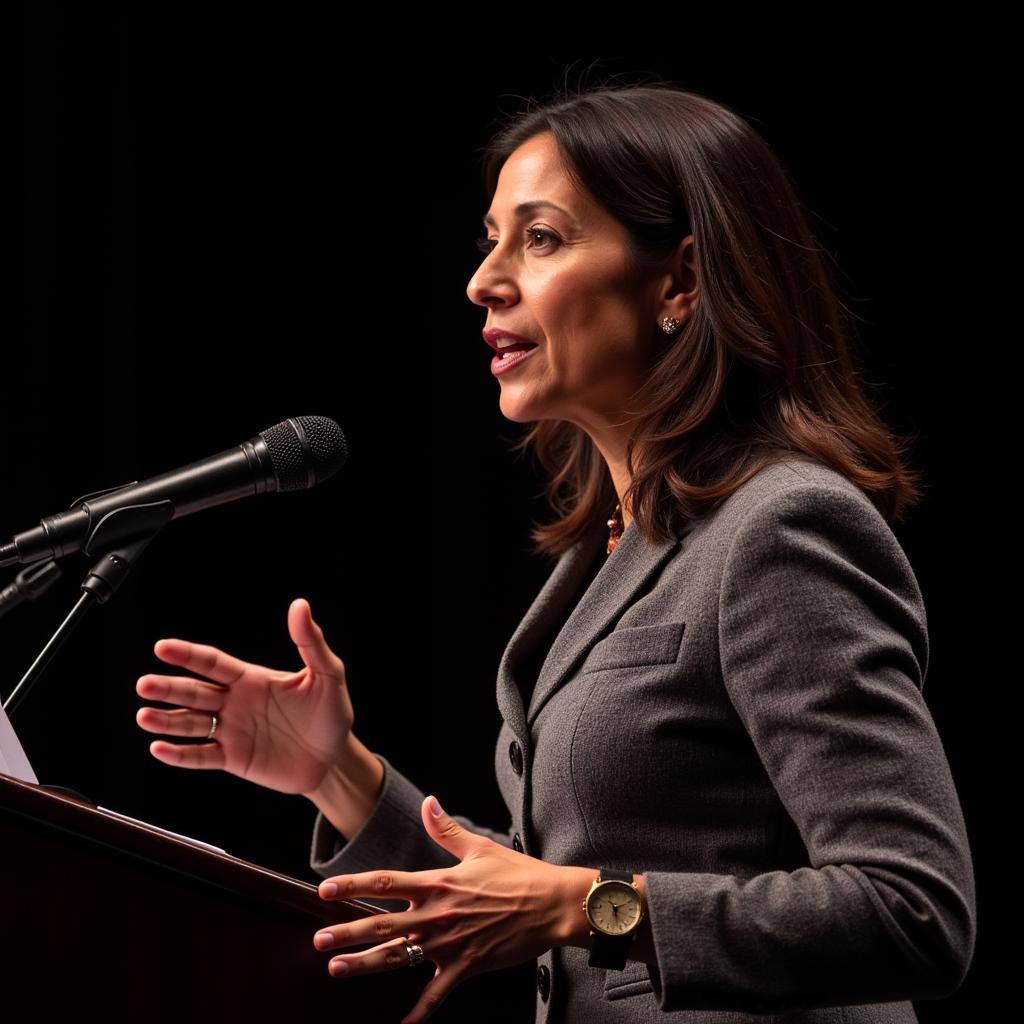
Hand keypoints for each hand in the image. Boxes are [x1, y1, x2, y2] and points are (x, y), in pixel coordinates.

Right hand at [135, 598, 353, 795]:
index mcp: (252, 679)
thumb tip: (300, 605)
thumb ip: (310, 641)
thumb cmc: (332, 713)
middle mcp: (235, 702)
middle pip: (195, 692)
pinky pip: (201, 755)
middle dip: (169, 688)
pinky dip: (180, 754)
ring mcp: (232, 731)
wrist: (335, 757)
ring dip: (166, 720)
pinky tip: (160, 749)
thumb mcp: (327, 674)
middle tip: (145, 684)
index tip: (162, 647)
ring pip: (191, 724)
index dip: (188, 655)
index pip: (213, 663)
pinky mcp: (234, 758)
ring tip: (144, 716)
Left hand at [314, 795, 573, 1023]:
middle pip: (382, 923)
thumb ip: (446, 830)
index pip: (385, 883)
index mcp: (438, 883)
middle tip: (319, 940)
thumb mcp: (479, 847)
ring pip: (398, 956)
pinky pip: (434, 995)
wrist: (551, 905)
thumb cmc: (518, 875)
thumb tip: (427, 802)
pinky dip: (416, 1014)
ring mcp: (448, 944)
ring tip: (337, 968)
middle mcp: (437, 914)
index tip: (325, 890)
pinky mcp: (465, 967)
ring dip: (364, 964)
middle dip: (347, 932)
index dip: (353, 885)